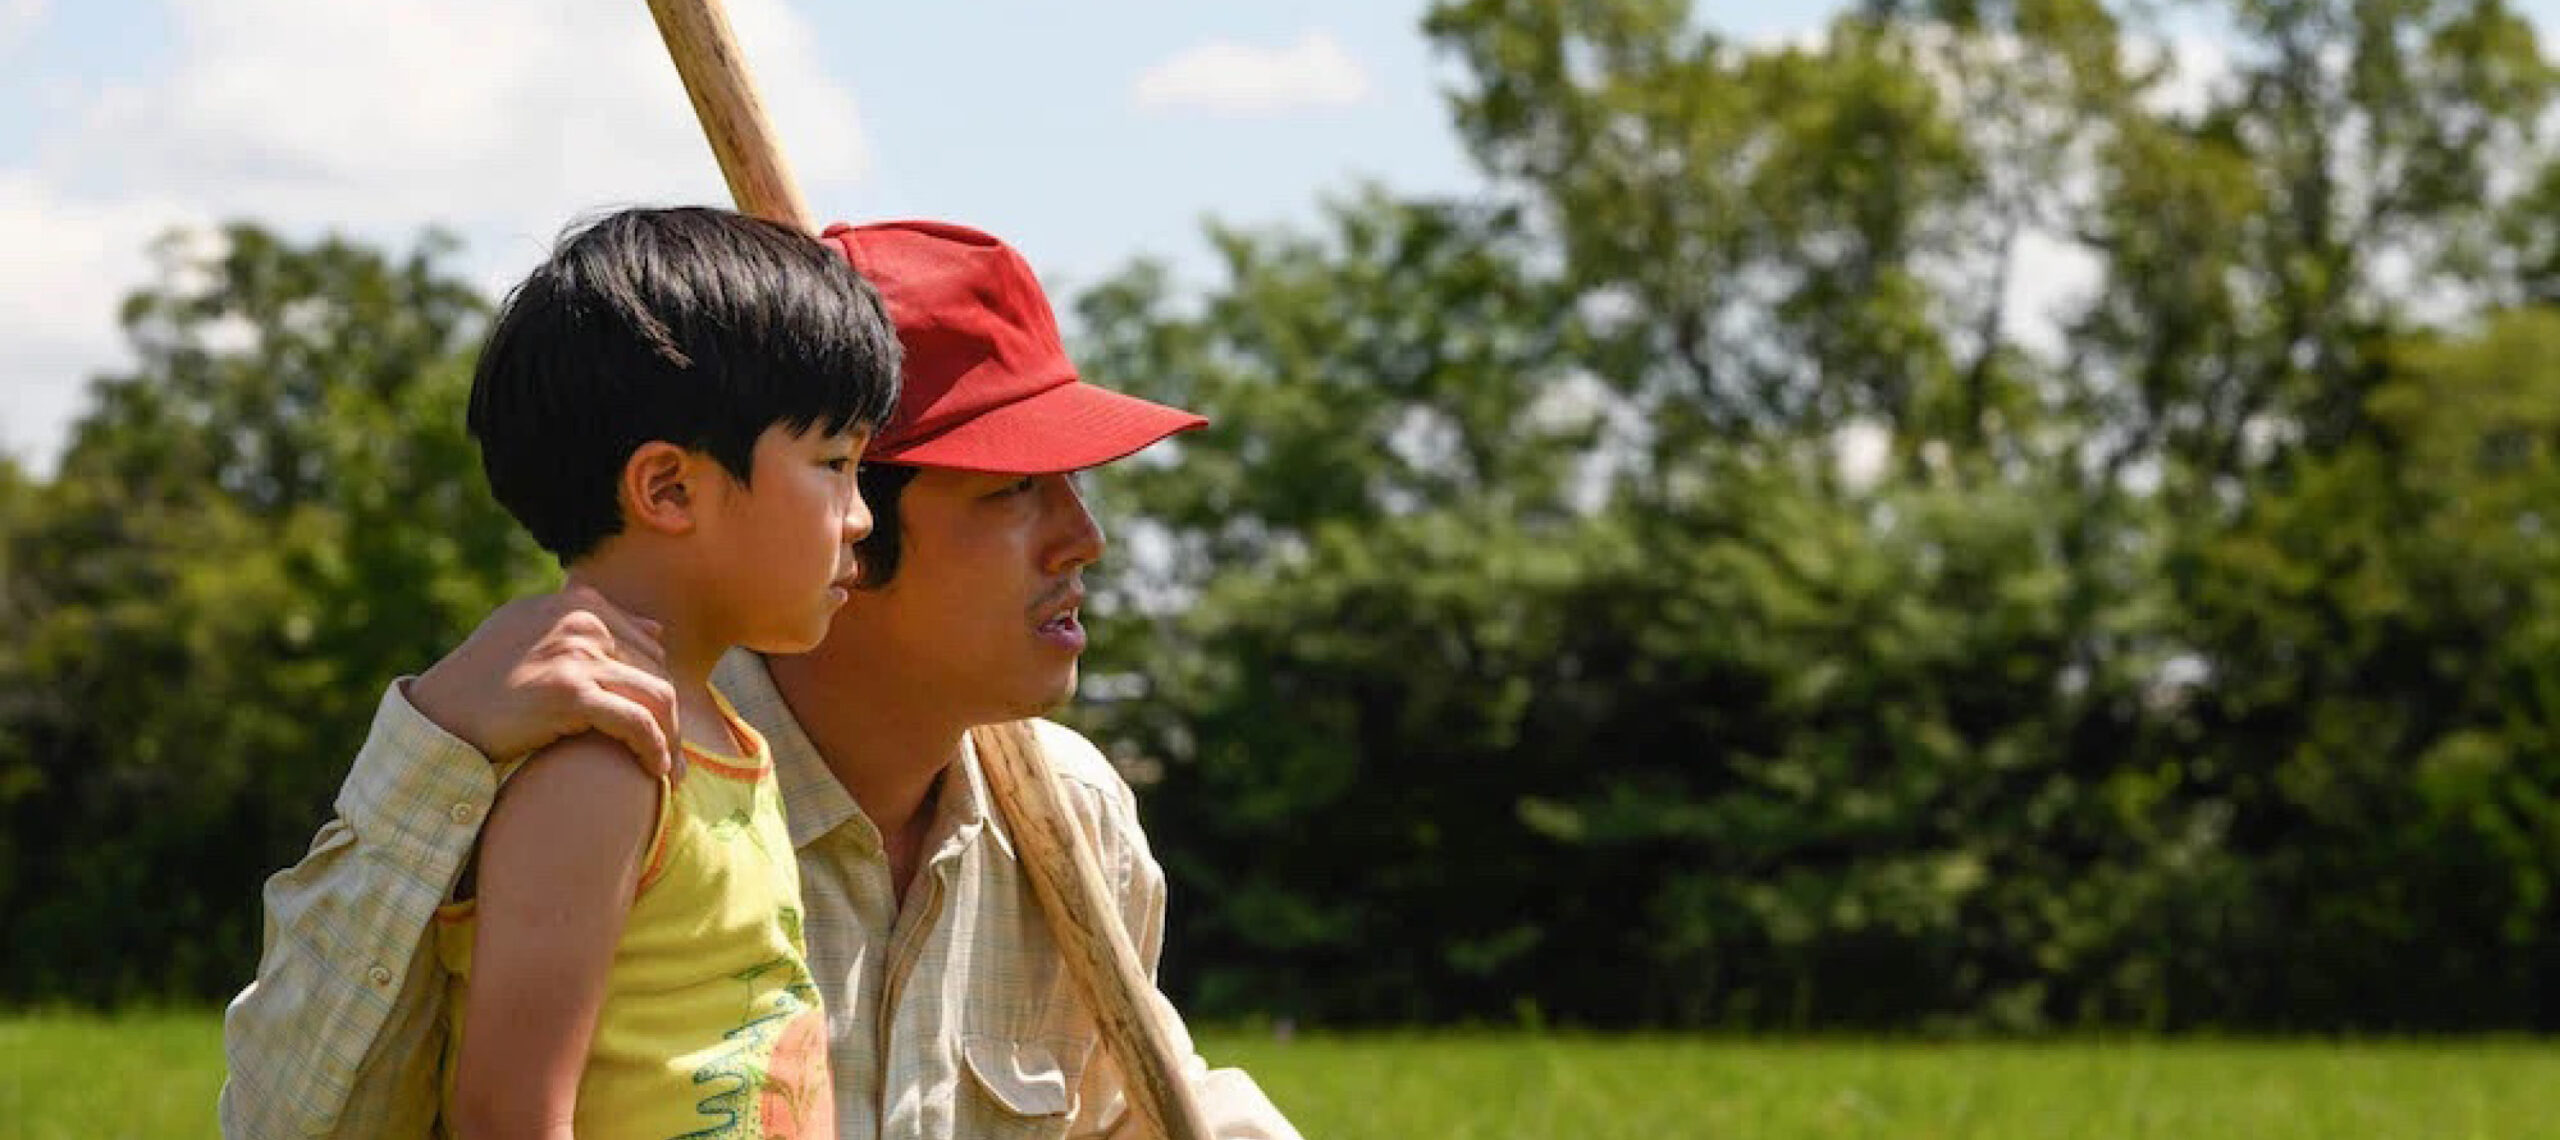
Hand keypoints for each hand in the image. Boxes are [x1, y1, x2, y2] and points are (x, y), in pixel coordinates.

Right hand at [407, 584, 680, 775]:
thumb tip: (656, 631)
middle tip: (676, 759)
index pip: (647, 646)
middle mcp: (581, 620)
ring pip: (658, 696)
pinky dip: (655, 749)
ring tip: (670, 772)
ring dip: (672, 738)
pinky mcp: (569, 692)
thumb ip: (591, 629)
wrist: (438, 715)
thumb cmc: (485, 683)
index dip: (661, 689)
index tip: (666, 726)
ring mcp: (576, 654)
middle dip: (672, 719)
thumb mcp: (536, 636)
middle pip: (658, 671)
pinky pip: (637, 722)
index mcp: (577, 605)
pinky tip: (655, 772)